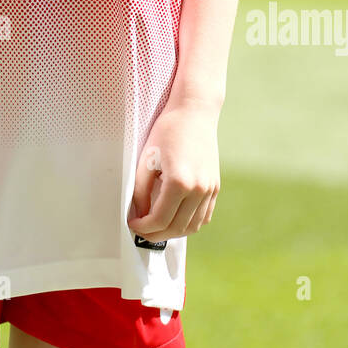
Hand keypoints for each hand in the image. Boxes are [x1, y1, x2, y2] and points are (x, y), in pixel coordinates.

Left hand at [128, 102, 219, 242]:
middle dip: (156, 235)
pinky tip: (175, 219)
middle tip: (142, 231)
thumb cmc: (167, 132)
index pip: (160, 219)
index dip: (143, 227)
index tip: (132, 224)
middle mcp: (198, 189)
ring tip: (157, 227)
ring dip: (173, 232)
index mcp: (179, 183)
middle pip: (177, 228)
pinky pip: (204, 216)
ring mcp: (210, 189)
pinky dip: (189, 224)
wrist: (194, 112)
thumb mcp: (146, 161)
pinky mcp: (215, 186)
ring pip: (193, 226)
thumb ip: (141, 192)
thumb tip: (139, 215)